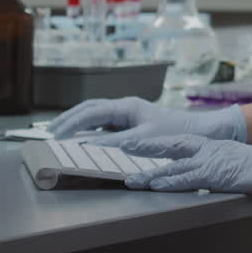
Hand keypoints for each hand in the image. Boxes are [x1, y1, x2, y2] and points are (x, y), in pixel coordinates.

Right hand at [47, 97, 246, 146]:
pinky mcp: (132, 123)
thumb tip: (88, 146)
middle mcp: (125, 106)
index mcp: (126, 106)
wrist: (200, 131)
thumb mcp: (144, 141)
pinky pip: (105, 123)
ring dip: (77, 122)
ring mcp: (128, 114)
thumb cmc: (175, 133)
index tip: (55, 135)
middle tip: (50, 132)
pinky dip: (90, 129)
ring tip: (60, 133)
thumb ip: (116, 143)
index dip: (71, 123)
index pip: (91, 112)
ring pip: (96, 114)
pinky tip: (82, 138)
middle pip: (89, 109)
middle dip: (69, 119)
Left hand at [118, 135, 251, 227]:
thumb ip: (227, 170)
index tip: (143, 143)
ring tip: (130, 178)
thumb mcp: (244, 168)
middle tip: (125, 146)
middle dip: (148, 146)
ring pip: (174, 164)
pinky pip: (187, 178)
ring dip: (150, 172)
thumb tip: (218, 178)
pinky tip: (154, 185)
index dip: (162, 144)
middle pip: (173, 144)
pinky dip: (168, 181)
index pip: (185, 142)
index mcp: (218, 147)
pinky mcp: (218, 173)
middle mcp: (213, 149)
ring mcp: (215, 160)